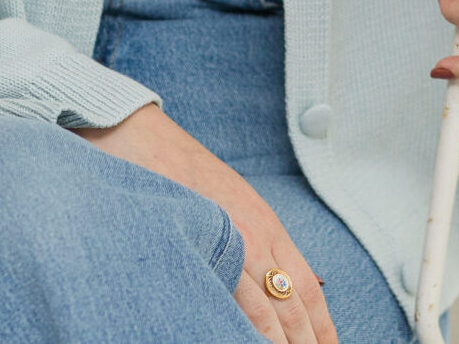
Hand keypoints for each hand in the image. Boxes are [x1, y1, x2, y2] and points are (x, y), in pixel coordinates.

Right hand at [73, 103, 336, 343]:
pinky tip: (242, 340)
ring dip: (278, 343)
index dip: (322, 328)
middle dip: (306, 343)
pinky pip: (227, 303)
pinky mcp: (196, 249)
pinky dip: (241, 331)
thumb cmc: (179, 170)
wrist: (136, 134)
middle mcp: (254, 237)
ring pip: (266, 313)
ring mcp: (226, 244)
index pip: (308, 288)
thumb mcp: (230, 200)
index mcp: (266, 226)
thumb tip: (291, 278)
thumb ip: (257, 239)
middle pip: (293, 306)